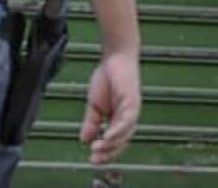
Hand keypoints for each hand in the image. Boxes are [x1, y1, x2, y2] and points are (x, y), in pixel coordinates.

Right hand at [80, 50, 141, 164]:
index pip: (114, 141)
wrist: (114, 57)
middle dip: (108, 152)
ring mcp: (132, 110)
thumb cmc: (107, 78)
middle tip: (94, 159)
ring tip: (97, 148)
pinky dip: (119, 130)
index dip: (105, 151)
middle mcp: (128, 117)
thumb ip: (91, 123)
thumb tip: (84, 140)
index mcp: (119, 119)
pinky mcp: (133, 101)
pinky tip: (108, 136)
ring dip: (111, 143)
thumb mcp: (95, 105)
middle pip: (122, 141)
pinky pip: (128, 120)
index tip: (91, 159)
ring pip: (125, 133)